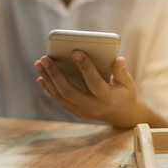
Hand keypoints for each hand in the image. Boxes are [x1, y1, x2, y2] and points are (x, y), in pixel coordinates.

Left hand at [34, 51, 157, 127]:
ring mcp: (83, 112)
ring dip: (48, 80)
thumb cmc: (126, 95)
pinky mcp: (77, 112)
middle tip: (45, 58)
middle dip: (55, 74)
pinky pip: (60, 100)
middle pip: (69, 92)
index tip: (75, 51)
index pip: (94, 82)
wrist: (124, 116)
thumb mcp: (128, 83)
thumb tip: (118, 58)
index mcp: (108, 98)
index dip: (85, 67)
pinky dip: (49, 88)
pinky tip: (41, 77)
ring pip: (61, 97)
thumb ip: (121, 71)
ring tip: (39, 64)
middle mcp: (93, 107)